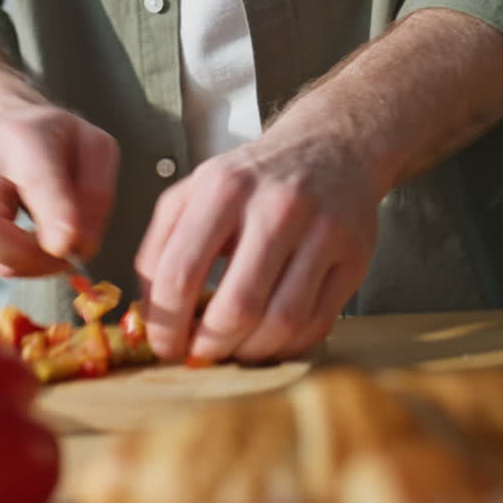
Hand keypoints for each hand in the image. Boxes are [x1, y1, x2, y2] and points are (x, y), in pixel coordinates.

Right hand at [0, 104, 118, 276]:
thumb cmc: (49, 137)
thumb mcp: (92, 147)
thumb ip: (96, 195)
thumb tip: (81, 245)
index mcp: (22, 137)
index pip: (35, 180)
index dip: (52, 216)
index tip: (66, 247)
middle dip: (26, 257)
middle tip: (63, 257)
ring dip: (24, 264)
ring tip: (51, 250)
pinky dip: (13, 262)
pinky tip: (30, 245)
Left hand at [135, 120, 381, 362]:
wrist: (331, 147)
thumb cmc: (254, 179)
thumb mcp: (195, 190)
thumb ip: (160, 244)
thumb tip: (147, 311)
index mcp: (224, 188)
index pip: (182, 272)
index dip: (166, 323)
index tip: (163, 345)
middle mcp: (276, 207)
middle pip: (237, 306)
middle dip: (209, 346)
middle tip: (199, 355)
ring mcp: (322, 232)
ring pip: (281, 321)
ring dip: (248, 352)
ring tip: (232, 349)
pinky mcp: (355, 258)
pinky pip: (318, 324)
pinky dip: (286, 346)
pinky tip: (268, 340)